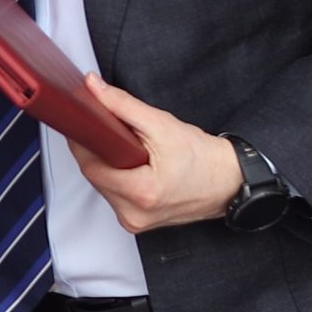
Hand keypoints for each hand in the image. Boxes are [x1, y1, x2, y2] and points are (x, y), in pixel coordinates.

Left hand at [65, 74, 246, 232]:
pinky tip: (132, 165)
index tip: (83, 123)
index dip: (83, 141)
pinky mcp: (136, 221)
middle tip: (111, 131)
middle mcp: (134, 215)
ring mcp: (134, 222)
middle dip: (98, 150)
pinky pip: (114, 193)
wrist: (228, 182)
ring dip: (107, 163)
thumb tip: (93, 89)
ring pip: (102, 185)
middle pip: (94, 175)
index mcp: (141, 193)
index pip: (90, 165)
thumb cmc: (203, 159)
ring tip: (129, 149)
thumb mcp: (162, 125)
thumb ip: (122, 105)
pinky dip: (117, 176)